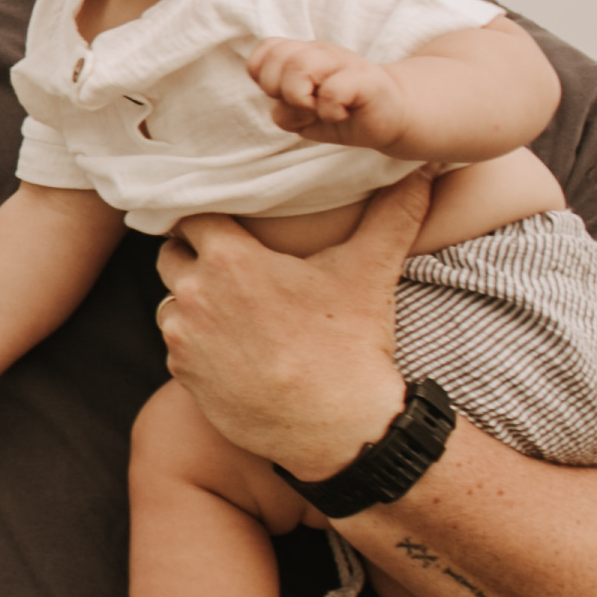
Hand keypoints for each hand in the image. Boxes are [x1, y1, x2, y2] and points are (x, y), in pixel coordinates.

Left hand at [155, 172, 424, 480]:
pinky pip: (176, 345)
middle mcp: (195, 294)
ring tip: (235, 310)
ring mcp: (182, 337)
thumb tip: (425, 168)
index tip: (226, 222)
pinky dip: (196, 342)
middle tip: (232, 266)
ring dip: (193, 301)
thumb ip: (393, 213)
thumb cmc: (350, 346)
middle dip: (196, 255)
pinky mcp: (180, 374)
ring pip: (171, 302)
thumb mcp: (371, 271)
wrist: (336, 428)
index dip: (209, 217)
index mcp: (229, 259)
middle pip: (173, 255)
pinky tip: (232, 348)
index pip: (193, 216)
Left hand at [247, 37, 408, 148]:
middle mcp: (321, 52)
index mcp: (302, 54)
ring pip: (300, 66)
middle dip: (278, 90)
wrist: (390, 118)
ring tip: (319, 109)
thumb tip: (285, 108)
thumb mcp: (301, 116)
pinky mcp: (367, 80)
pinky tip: (342, 114)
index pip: (266, 50)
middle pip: (278, 57)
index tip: (282, 95)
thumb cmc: (340, 113)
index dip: (263, 76)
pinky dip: (329, 111)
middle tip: (303, 105)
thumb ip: (283, 110)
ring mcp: (345, 62)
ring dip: (300, 99)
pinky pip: (332, 91)